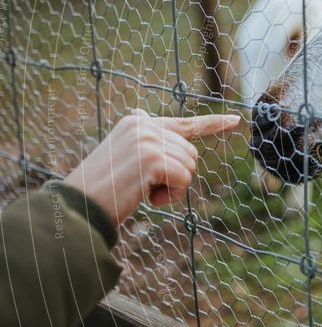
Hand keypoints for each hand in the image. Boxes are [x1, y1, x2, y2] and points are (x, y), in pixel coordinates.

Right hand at [64, 109, 240, 225]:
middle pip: (191, 154)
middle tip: (145, 187)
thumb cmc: (103, 190)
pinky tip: (147, 197)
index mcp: (137, 122)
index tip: (237, 120)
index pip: (184, 123)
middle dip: (176, 177)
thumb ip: (145, 142)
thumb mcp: (124, 157)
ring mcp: (148, 139)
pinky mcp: (152, 157)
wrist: (78, 207)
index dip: (213, 124)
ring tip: (141, 190)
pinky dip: (171, 195)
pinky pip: (184, 179)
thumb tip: (147, 118)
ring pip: (190, 167)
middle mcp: (143, 124)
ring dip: (172, 188)